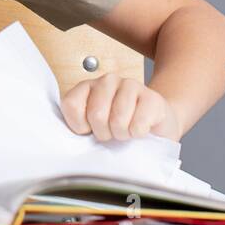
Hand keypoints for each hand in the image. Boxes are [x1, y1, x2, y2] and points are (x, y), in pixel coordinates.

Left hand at [59, 72, 181, 142]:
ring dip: (122, 134)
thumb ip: (78, 128)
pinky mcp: (151, 97)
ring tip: (125, 130)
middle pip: (96, 115)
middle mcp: (107, 81)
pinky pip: (138, 125)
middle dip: (104, 133)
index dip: (79, 126)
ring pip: (118, 120)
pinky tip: (140, 128)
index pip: (71, 105)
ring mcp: (130, 85)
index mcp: (87, 87)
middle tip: (111, 132)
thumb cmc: (117, 127)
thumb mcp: (91, 126)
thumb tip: (70, 143)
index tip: (89, 130)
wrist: (154, 125)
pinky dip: (138, 134)